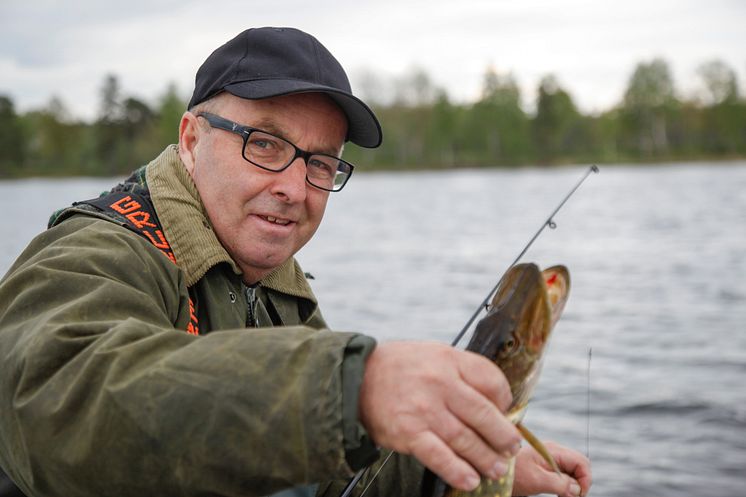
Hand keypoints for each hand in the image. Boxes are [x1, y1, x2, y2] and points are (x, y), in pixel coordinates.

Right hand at [358, 341, 521, 490]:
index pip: (491, 380)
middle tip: (511, 448)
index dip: (505, 400)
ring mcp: (424, 410)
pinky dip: (458, 471)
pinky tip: (470, 480)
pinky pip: (440, 457)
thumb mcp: (433, 354)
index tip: (506, 412)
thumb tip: (495, 401)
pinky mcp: (409, 433)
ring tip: (497, 469)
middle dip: (504, 436)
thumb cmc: (400, 368)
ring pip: (466, 440)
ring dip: (486, 459)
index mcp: (449, 359)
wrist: (355, 379)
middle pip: (485, 414)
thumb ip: (462, 372)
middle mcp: (439, 383)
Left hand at [512, 441, 591, 496]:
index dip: (585, 480)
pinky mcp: (545, 467)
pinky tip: (559, 493)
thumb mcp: (536, 480)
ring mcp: (550, 459)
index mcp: (553, 451)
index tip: (577, 495)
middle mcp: (554, 452)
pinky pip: (563, 475)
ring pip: (572, 472)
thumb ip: (559, 483)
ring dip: (572, 486)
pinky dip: (565, 485)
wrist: (494, 471)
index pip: (581, 462)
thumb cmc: (512, 473)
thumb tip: (577, 490)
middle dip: (580, 483)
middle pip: (579, 466)